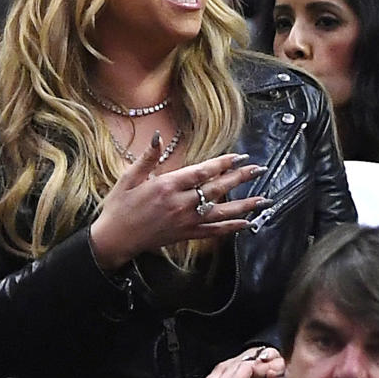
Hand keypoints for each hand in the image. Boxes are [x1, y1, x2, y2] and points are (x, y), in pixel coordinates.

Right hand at [90, 137, 270, 268]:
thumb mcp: (128, 178)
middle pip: (216, 189)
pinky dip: (232, 228)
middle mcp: (179, 204)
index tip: (239, 156)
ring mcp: (185, 221)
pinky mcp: (186, 234)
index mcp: (166, 186)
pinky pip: (214, 231)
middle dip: (239, 178)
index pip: (201, 172)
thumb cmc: (119, 207)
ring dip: (244, 205)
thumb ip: (147, 158)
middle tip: (258, 169)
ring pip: (221, 212)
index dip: (222, 163)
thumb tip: (158, 137)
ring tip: (264, 199)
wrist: (114, 239)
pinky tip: (247, 223)